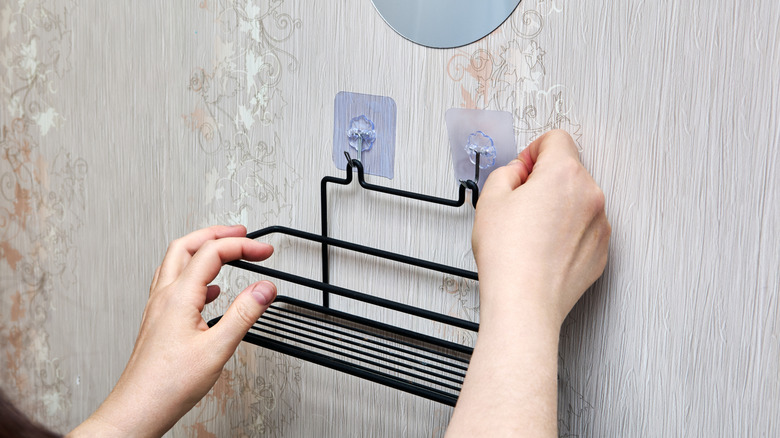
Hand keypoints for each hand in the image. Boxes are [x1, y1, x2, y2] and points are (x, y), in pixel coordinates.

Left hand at [70, 225, 275, 436]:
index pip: (213, 253)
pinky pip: (174, 284)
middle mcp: (164, 296)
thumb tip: (264, 288)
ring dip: (202, 250)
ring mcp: (158, 308)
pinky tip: (209, 291)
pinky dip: (195, 276)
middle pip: (188, 245)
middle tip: (242, 235)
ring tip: (225, 251)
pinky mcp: (157, 321)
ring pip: (176, 261)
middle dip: (217, 234)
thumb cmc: (168, 384)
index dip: (243, 246)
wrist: (138, 408)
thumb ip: (244, 314)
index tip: (264, 251)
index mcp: (179, 297)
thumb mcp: (217, 348)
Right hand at [447, 130, 609, 436]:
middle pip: (568, 170)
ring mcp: (600, 226)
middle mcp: (590, 196)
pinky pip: (584, 229)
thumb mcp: (490, 200)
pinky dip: (567, 233)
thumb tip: (516, 173)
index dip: (533, 150)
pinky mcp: (600, 252)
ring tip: (529, 232)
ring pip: (577, 202)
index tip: (523, 168)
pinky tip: (542, 249)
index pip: (555, 139)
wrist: (524, 304)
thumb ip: (506, 172)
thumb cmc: (509, 258)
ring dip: (557, 208)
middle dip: (544, 181)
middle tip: (518, 204)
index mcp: (564, 175)